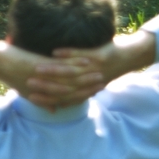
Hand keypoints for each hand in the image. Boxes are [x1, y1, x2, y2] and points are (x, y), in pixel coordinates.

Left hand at [0, 39, 97, 104]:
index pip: (67, 97)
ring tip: (99, 74)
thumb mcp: (28, 92)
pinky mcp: (41, 66)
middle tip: (103, 83)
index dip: (82, 95)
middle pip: (71, 89)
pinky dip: (74, 65)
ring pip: (69, 79)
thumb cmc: (11, 77)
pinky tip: (86, 61)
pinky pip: (60, 67)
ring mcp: (44, 77)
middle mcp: (45, 87)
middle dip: (88, 87)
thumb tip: (55, 110)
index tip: (95, 92)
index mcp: (43, 94)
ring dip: (85, 78)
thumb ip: (43, 101)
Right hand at [28, 30, 156, 108]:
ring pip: (70, 71)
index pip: (61, 97)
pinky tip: (55, 51)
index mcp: (85, 90)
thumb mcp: (89, 82)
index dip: (45, 98)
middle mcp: (89, 82)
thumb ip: (73, 94)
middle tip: (28, 83)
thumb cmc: (107, 68)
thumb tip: (58, 107)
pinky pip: (81, 55)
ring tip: (36, 67)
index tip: (29, 96)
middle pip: (63, 86)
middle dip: (44, 84)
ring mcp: (95, 69)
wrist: (131, 57)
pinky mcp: (100, 56)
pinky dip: (69, 54)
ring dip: (52, 70)